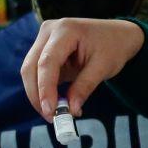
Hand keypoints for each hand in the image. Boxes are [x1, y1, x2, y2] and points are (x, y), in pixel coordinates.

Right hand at [20, 17, 145, 121]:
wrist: (117, 35)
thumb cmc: (113, 47)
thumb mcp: (103, 67)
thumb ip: (85, 87)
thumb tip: (71, 111)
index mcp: (66, 29)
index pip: (47, 62)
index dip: (45, 88)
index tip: (50, 111)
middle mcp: (49, 31)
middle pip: (31, 66)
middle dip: (37, 95)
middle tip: (51, 117)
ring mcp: (44, 39)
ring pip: (30, 71)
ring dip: (38, 95)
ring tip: (56, 113)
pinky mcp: (44, 50)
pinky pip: (36, 73)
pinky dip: (43, 90)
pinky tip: (56, 103)